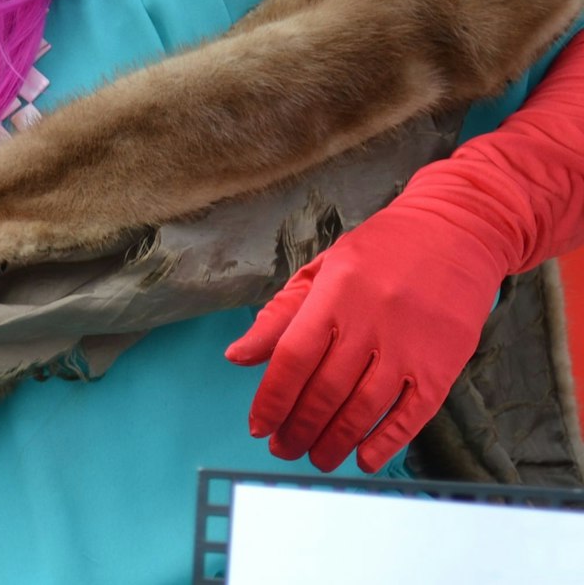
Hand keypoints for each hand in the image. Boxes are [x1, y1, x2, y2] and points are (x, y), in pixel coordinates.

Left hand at [224, 215, 495, 471]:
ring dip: (335, 441)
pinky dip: (386, 442)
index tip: (258, 426)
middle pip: (325, 391)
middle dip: (298, 429)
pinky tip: (363, 459)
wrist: (456, 234)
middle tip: (282, 449)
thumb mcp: (321, 270)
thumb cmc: (380, 253)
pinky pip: (411, 414)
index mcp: (334, 295)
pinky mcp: (443, 365)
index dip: (271, 399)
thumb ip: (280, 316)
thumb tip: (237, 357)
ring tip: (316, 458)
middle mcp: (370, 322)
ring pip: (364, 408)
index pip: (292, 358)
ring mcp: (409, 346)